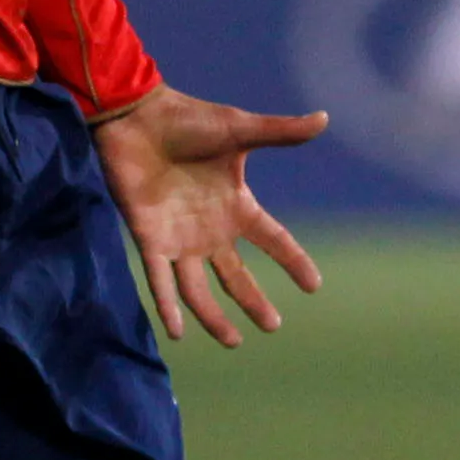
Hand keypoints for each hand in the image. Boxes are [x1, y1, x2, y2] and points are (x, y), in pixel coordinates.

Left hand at [93, 87, 327, 347]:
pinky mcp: (149, 239)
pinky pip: (159, 281)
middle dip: (254, 302)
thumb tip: (323, 118)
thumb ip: (280, 131)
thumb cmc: (187, 120)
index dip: (293, 261)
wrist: (136, 116)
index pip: (273, 239)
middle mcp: (209, 229)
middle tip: (273, 326)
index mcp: (235, 205)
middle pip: (236, 276)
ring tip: (233, 342)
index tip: (314, 286)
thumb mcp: (238, 129)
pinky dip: (168, 307)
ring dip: (213, 317)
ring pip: (198, 289)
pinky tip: (177, 333)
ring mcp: (179, 238)